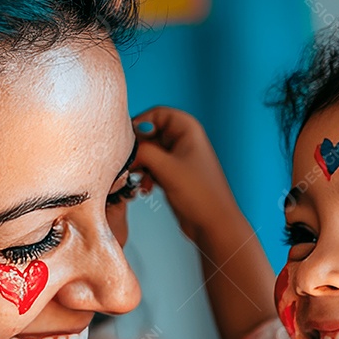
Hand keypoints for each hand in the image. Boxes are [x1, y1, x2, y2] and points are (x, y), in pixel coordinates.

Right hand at [131, 106, 240, 243]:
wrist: (213, 224)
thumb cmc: (200, 194)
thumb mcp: (167, 168)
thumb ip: (144, 152)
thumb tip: (125, 148)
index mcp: (188, 129)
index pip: (157, 114)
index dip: (140, 123)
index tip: (125, 139)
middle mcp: (183, 140)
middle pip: (150, 134)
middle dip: (137, 149)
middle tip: (128, 164)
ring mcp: (178, 158)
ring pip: (149, 153)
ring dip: (140, 165)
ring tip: (137, 178)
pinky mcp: (174, 175)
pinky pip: (152, 168)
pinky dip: (146, 175)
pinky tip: (146, 189)